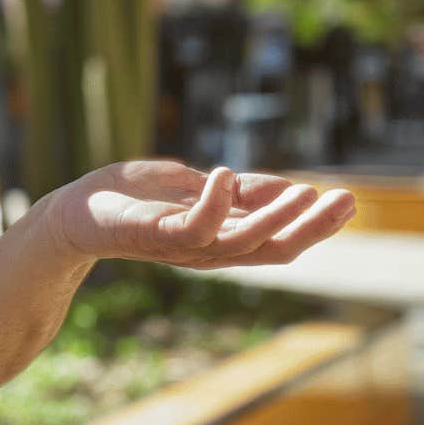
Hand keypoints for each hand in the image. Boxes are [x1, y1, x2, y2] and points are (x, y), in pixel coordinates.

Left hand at [38, 160, 355, 268]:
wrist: (74, 213)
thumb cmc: (133, 199)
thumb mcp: (195, 187)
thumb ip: (239, 191)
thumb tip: (290, 187)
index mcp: (222, 238)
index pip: (278, 239)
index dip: (315, 225)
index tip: (350, 201)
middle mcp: (208, 250)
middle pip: (272, 249)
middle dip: (311, 227)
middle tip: (346, 200)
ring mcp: (181, 246)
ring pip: (240, 243)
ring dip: (274, 217)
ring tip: (304, 191)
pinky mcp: (152, 235)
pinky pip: (191, 227)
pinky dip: (212, 203)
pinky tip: (224, 174)